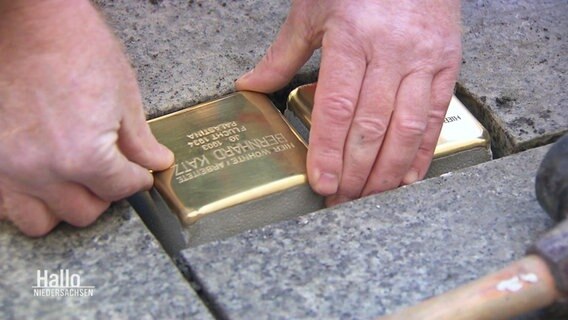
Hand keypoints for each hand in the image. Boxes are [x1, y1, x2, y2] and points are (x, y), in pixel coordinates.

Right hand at [0, 0, 172, 235]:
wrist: (28, 20)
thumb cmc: (75, 47)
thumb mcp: (122, 95)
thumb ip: (140, 141)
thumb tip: (156, 163)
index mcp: (83, 155)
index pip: (122, 189)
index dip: (137, 179)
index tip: (138, 173)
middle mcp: (42, 170)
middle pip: (85, 212)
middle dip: (106, 194)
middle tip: (111, 174)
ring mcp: (7, 168)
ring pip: (42, 220)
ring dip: (64, 205)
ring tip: (75, 179)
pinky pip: (7, 204)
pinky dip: (29, 198)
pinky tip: (43, 176)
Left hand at [236, 0, 461, 205]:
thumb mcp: (312, 10)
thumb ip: (283, 54)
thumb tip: (250, 84)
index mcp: (352, 38)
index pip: (337, 108)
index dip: (329, 151)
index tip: (321, 183)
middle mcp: (391, 53)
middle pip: (372, 126)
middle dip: (356, 172)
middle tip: (342, 201)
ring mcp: (423, 61)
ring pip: (406, 129)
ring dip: (387, 172)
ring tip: (369, 197)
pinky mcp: (447, 65)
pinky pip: (435, 118)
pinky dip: (421, 153)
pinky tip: (405, 178)